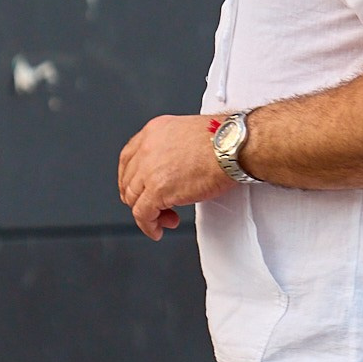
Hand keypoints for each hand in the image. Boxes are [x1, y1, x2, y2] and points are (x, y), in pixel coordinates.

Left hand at [116, 113, 234, 239]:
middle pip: (129, 181)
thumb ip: (174, 149)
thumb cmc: (224, 140)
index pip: (128, 158)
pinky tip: (158, 229)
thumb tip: (174, 168)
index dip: (131, 178)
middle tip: (155, 206)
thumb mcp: (189, 134)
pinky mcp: (157, 190)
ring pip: (133, 199)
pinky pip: (143, 214)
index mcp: (154, 132)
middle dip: (140, 197)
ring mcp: (149, 169)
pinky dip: (148, 226)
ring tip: (164, 219)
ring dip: (147, 213)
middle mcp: (147, 149)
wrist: (233, 147)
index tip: (139, 188)